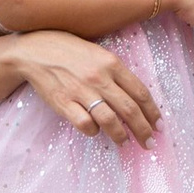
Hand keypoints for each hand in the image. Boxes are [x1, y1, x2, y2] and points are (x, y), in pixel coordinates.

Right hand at [2, 33, 158, 144]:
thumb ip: (115, 71)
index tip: (159, 125)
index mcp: (111, 62)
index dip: (153, 112)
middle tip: (149, 142)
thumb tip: (135, 95)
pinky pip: (84, 124)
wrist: (34, 51)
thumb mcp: (97, 52)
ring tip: (126, 143)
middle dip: (143, 130)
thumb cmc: (68, 49)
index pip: (140, 91)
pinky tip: (96, 132)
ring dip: (121, 136)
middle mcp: (99, 77)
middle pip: (130, 109)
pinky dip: (93, 131)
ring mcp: (81, 91)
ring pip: (110, 120)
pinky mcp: (63, 103)